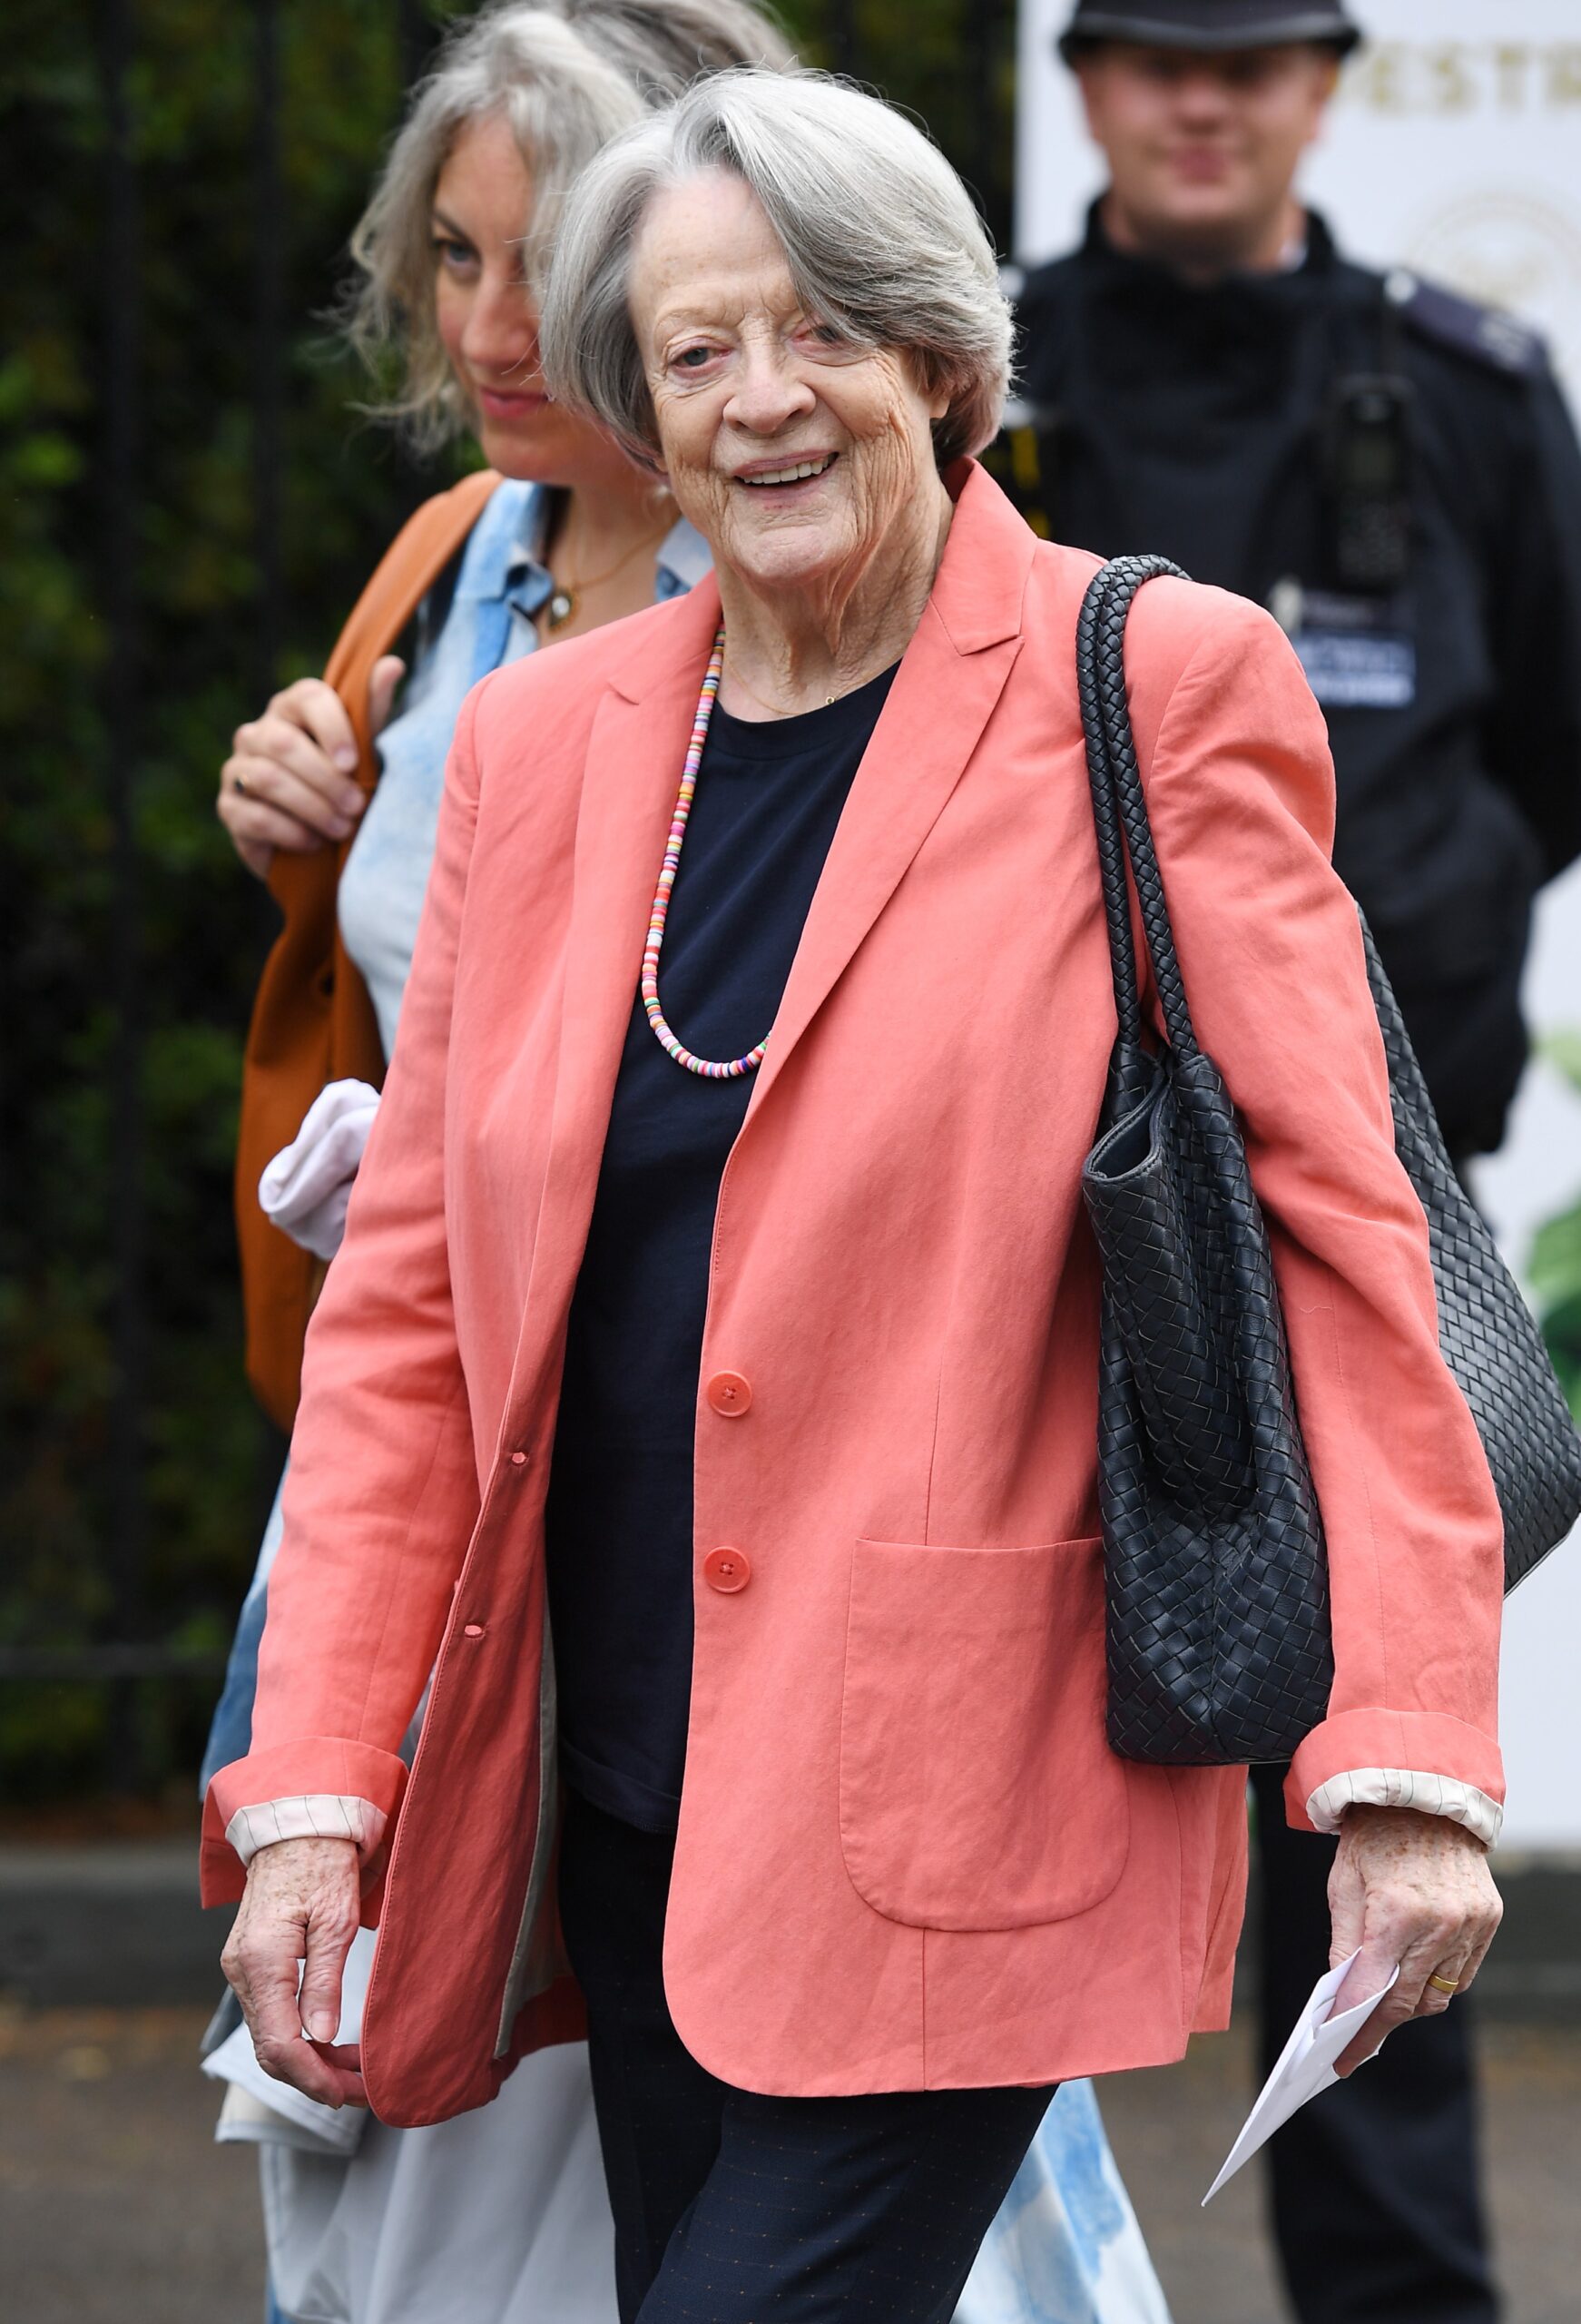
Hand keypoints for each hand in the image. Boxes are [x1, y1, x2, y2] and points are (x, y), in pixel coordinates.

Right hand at [218, 656, 404, 878]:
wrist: (324, 845)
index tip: (354, 762)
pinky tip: (315, 842)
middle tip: (358, 805)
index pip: (307, 697)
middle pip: (283, 743)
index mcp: (293, 709)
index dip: (332, 727)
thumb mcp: (367, 750)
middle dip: (325, 778)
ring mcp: (238, 769)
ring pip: (268, 780)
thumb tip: (392, 665)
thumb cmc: (347, 785)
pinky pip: (255, 816)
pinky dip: (291, 832)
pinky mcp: (229, 808)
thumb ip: (373, 710)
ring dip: (313, 807)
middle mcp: (258, 732)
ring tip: (344, 828)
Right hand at [220, 1834, 367, 2107]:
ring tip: (355, 2070)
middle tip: (360, 2090)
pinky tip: (331, 2043)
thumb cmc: (322, 1863)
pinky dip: (300, 2036)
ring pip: (271, 2035)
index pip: (279, 2043)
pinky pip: (271, 2014)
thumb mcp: (335, 1920)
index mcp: (262, 1960)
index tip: (344, 2094)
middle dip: (315, 2077)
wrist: (296, 1826)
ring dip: (310, 2059)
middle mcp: (242, 1970)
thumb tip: (320, 2038)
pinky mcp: (251, 1964)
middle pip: (271, 2048)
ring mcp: (242, 1968)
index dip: (311, 2077)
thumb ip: (325, 1981)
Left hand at [1327, 1805, 1501, 2075]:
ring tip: (1383, 2002)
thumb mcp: (1343, 1885)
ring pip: (1442, 1993)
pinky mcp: (1490, 1918)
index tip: (1342, 2060)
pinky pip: (1463, 1972)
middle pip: (1410, 2001)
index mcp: (1397, 1912)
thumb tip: (1342, 1999)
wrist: (1422, 1794)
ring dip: (1412, 2002)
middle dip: (1381, 2024)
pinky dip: (1438, 1980)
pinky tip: (1415, 1973)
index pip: (1376, 1993)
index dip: (1357, 2031)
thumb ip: (1346, 1946)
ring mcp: (1472, 1923)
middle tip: (1357, 2041)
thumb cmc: (1373, 1837)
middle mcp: (1442, 1923)